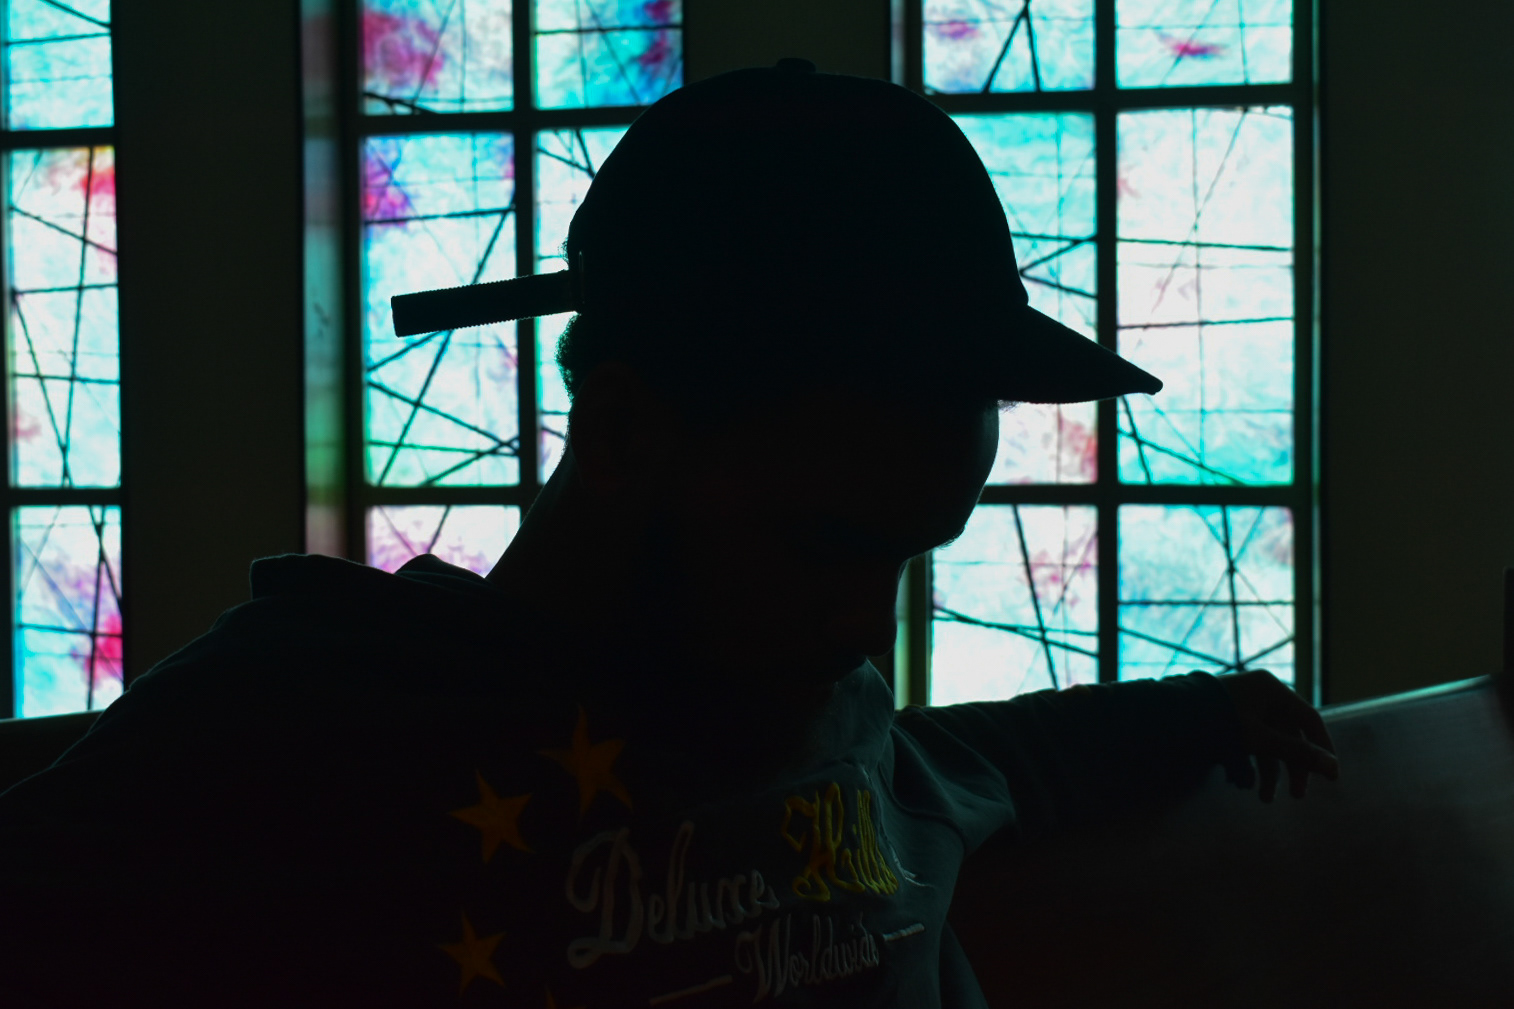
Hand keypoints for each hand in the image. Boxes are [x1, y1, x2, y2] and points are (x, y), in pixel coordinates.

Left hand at [1215, 669, 1339, 801]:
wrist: (1168, 715)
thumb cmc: (1218, 721)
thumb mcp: (1261, 739)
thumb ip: (1296, 753)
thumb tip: (1332, 768)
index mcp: (1272, 689)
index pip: (1310, 720)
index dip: (1323, 748)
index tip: (1330, 776)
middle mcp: (1260, 694)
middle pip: (1288, 735)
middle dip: (1292, 767)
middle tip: (1297, 795)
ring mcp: (1242, 706)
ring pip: (1267, 743)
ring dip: (1268, 772)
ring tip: (1265, 798)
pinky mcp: (1226, 720)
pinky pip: (1247, 743)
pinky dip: (1248, 763)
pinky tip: (1243, 783)